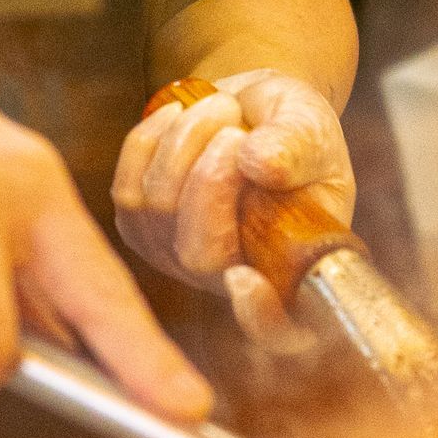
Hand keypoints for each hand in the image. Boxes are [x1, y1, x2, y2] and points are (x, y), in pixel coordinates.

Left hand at [112, 69, 356, 350]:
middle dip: (210, 178)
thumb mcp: (310, 128)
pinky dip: (152, 139)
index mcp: (290, 268)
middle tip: (235, 129)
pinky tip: (180, 117)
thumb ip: (295, 146)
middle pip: (199, 255)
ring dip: (186, 142)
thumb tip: (261, 163)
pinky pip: (128, 185)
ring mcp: (177, 258)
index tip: (245, 279)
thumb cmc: (290, 129)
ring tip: (221, 110)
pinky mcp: (138, 227)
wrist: (249, 108)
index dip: (261, 317)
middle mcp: (230, 278)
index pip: (280, 329)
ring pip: (156, 209)